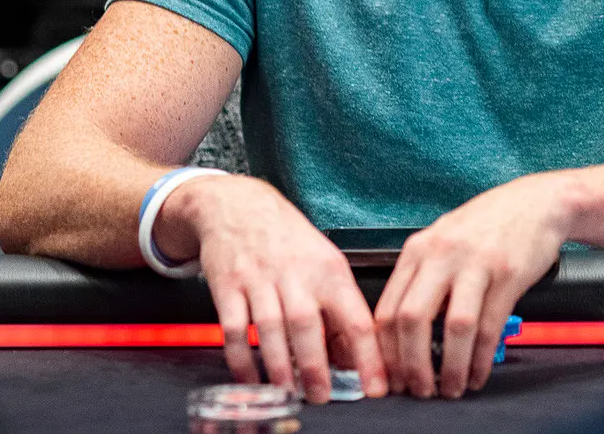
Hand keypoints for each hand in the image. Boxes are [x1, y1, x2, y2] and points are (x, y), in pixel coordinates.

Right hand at [159, 174, 386, 403]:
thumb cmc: (289, 239)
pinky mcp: (228, 286)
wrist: (240, 205)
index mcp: (330, 271)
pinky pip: (234, 329)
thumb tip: (353, 356)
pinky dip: (241, 359)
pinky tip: (249, 377)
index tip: (375, 388)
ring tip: (288, 392)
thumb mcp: (326, 262)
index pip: (357, 319)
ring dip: (279, 366)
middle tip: (321, 397)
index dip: (368, 357)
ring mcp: (260, 279)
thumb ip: (339, 307)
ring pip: (271, 328)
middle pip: (308, 325)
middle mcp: (296, 274)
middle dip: (316, 367)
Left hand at [375, 173, 570, 398]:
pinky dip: (482, 358)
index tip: (391, 378)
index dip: (386, 353)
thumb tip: (402, 334)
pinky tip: (479, 373)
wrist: (537, 202)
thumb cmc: (488, 224)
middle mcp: (442, 254)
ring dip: (451, 367)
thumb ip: (421, 278)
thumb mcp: (442, 240)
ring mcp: (475, 263)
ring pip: (453, 327)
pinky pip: (490, 326)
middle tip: (418, 390)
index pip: (386, 309)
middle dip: (412, 365)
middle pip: (412, 319)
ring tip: (452, 388)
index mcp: (418, 249)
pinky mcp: (507, 274)